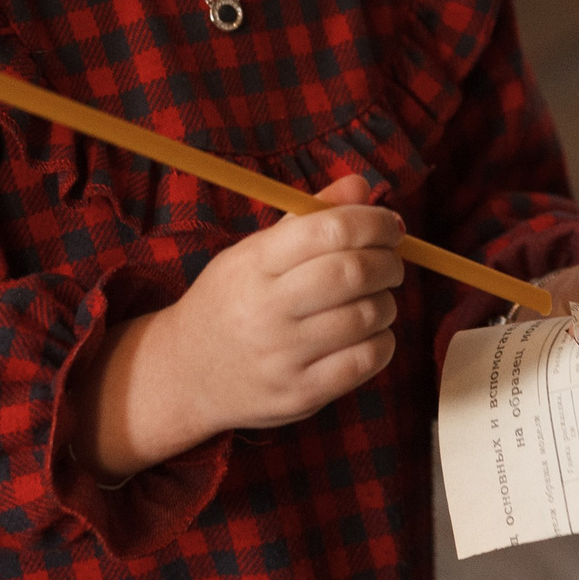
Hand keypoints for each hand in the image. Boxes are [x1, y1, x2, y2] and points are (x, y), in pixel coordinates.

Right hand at [77, 175, 402, 477]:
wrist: (187, 374)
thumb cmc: (230, 302)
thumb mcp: (253, 252)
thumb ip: (308, 218)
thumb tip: (361, 185)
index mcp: (253, 264)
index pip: (329, 230)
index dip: (372, 221)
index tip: (389, 226)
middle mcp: (266, 310)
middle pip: (353, 273)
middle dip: (389, 261)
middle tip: (391, 261)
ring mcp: (283, 356)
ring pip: (367, 316)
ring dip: (387, 301)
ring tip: (376, 297)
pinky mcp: (300, 394)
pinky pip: (366, 360)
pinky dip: (382, 339)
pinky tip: (370, 332)